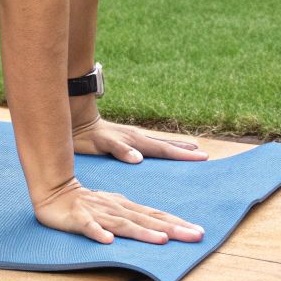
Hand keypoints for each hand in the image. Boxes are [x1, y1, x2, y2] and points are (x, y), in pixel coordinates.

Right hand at [33, 178, 204, 245]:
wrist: (54, 191)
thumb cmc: (87, 203)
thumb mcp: (115, 208)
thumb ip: (136, 218)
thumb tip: (163, 230)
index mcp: (126, 207)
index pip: (156, 216)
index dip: (178, 223)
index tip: (200, 232)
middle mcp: (116, 209)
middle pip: (147, 220)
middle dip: (172, 228)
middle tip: (196, 235)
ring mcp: (97, 213)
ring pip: (123, 224)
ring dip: (142, 232)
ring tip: (162, 240)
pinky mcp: (78, 219)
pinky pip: (88, 227)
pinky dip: (98, 233)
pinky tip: (107, 241)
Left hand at [72, 116, 208, 162]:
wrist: (75, 121)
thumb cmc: (87, 136)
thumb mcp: (101, 144)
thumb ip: (119, 150)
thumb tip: (140, 159)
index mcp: (135, 141)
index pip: (164, 149)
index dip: (182, 155)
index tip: (202, 157)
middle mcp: (137, 138)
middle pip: (165, 145)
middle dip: (184, 150)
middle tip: (204, 155)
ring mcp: (132, 137)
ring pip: (158, 143)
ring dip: (175, 147)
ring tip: (191, 148)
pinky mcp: (126, 139)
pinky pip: (149, 145)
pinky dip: (160, 148)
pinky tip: (161, 151)